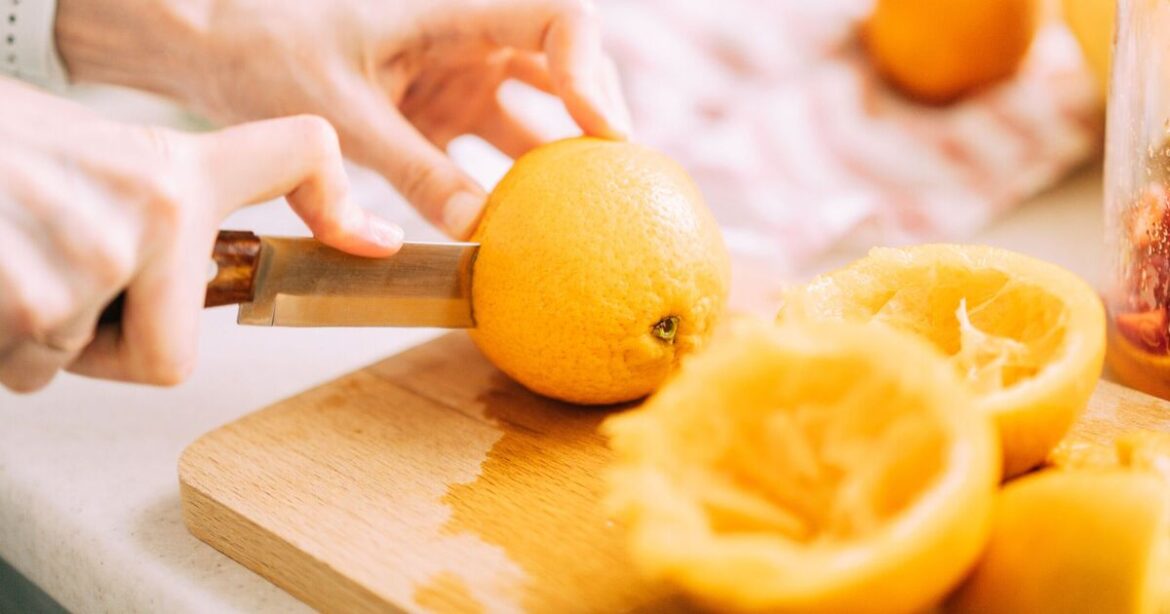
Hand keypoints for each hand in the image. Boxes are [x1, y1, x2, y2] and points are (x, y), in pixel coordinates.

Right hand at [0, 78, 399, 391]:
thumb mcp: (91, 153)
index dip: (339, 200)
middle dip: (109, 347)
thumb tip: (200, 267)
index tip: (373, 242)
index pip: (299, 154)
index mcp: (176, 167)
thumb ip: (156, 207)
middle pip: (170, 356)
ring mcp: (94, 255)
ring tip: (3, 255)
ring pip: (79, 362)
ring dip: (35, 337)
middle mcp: (155, 208)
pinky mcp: (30, 298)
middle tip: (54, 285)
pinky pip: (28, 370)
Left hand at [56, 0, 630, 238]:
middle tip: (619, 185)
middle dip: (599, 118)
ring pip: (543, 110)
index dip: (593, 68)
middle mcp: (472, 41)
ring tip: (593, 215)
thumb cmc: (272, 55)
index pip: (558, 18)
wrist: (222, 54)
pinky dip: (521, 185)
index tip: (600, 130)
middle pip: (570, 66)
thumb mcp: (342, 116)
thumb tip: (475, 230)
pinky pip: (500, 149)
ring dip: (567, 157)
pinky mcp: (446, 116)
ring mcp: (463, 79)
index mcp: (454, 13)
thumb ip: (411, 168)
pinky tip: (532, 230)